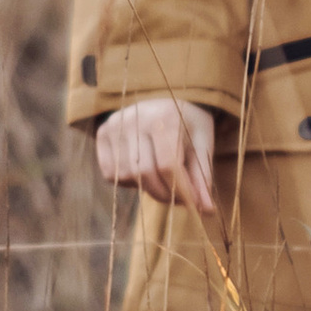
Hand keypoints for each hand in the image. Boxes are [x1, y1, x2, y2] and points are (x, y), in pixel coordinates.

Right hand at [93, 95, 218, 215]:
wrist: (163, 99)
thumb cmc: (187, 125)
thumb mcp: (202, 145)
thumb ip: (202, 176)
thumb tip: (207, 210)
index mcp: (166, 117)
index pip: (168, 165)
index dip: (180, 190)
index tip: (193, 204)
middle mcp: (136, 118)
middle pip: (146, 173)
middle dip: (164, 194)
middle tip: (178, 199)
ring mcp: (116, 125)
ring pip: (127, 176)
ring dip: (147, 189)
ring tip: (162, 183)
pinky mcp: (103, 133)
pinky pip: (110, 173)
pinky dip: (128, 182)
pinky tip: (142, 173)